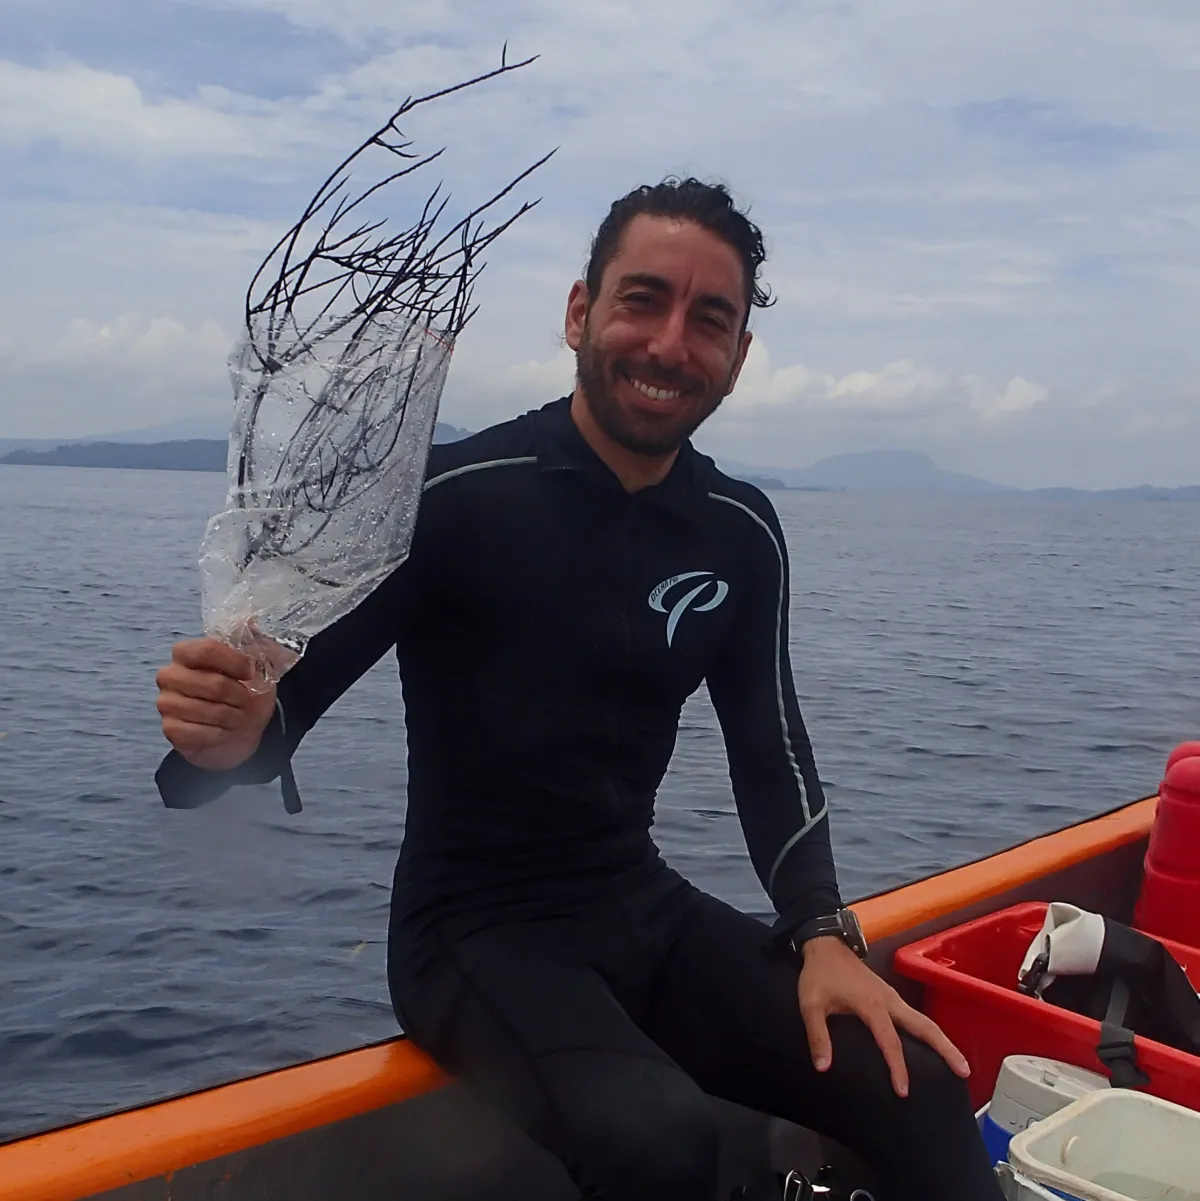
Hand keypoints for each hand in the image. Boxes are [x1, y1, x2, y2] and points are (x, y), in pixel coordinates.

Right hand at [155, 638, 276, 769]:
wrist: (239, 730)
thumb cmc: (244, 691)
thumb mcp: (257, 663)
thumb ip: (253, 641)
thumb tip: (251, 619)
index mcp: (186, 652)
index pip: (207, 649)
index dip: (234, 662)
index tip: (251, 672)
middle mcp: (169, 674)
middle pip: (212, 684)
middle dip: (239, 695)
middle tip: (245, 699)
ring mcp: (166, 702)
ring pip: (209, 711)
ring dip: (233, 716)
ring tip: (236, 715)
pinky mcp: (169, 728)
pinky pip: (201, 732)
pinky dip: (221, 733)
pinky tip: (223, 730)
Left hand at [797, 934, 969, 1096]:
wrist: (825, 945)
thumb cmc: (818, 974)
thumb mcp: (810, 1004)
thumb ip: (817, 1035)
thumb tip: (823, 1068)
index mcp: (872, 1005)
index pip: (890, 1042)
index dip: (898, 1068)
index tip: (903, 1092)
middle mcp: (890, 1001)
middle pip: (925, 1026)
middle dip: (946, 1048)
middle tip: (965, 1072)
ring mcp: (892, 997)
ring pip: (923, 1020)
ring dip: (941, 1040)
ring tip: (958, 1064)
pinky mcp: (890, 996)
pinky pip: (914, 1017)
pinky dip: (928, 1032)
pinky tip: (930, 1046)